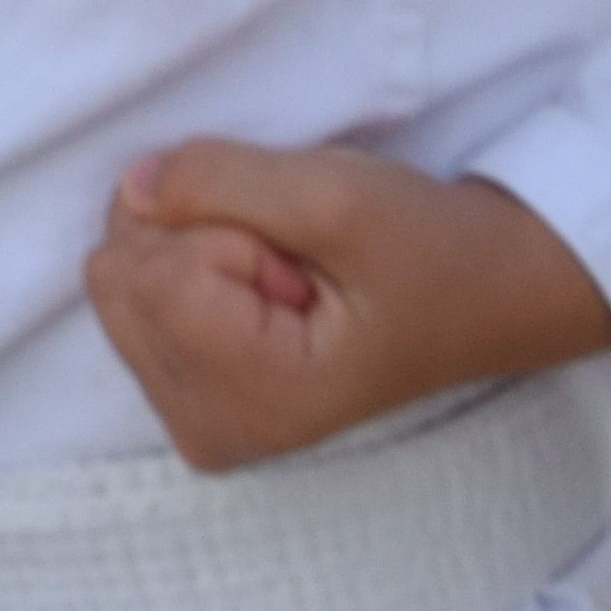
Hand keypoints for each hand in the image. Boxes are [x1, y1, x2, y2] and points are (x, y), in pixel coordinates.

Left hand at [85, 143, 610, 470]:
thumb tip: (129, 186)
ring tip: (285, 277)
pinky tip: (264, 291)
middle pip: (116, 278)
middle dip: (197, 237)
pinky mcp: (191, 398)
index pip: (151, 270)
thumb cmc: (431, 249)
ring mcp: (197, 422)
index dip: (226, 231)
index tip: (303, 263)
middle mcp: (209, 430)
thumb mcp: (336, 193)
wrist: (494, 290)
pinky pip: (135, 299)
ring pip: (119, 281)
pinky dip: (191, 268)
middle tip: (291, 265)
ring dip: (196, 248)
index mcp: (252, 402)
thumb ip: (219, 180)